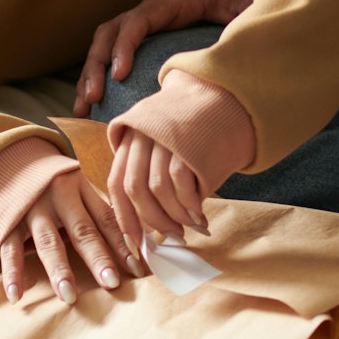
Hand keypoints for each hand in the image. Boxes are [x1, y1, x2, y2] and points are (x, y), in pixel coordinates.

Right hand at [0, 170, 135, 305]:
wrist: (9, 161)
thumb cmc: (52, 184)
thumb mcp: (76, 188)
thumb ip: (96, 212)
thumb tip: (132, 246)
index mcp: (80, 187)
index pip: (105, 218)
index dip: (122, 244)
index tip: (137, 270)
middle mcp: (59, 196)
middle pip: (82, 230)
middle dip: (97, 258)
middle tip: (112, 283)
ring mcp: (32, 209)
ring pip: (48, 242)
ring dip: (59, 269)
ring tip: (69, 296)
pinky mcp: (7, 221)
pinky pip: (10, 249)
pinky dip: (12, 273)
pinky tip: (16, 296)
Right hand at [72, 0, 279, 113]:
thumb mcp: (249, 10)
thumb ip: (239, 30)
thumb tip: (230, 62)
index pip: (140, 18)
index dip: (126, 44)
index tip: (120, 74)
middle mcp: (156, 7)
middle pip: (112, 29)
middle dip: (97, 64)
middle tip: (92, 98)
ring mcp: (150, 19)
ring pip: (108, 40)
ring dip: (92, 71)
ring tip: (83, 106)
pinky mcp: (152, 34)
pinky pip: (119, 49)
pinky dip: (103, 73)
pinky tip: (98, 102)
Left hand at [108, 129, 207, 246]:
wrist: (222, 94)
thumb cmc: (193, 130)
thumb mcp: (161, 144)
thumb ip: (151, 176)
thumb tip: (152, 227)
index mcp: (129, 138)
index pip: (117, 184)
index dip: (124, 218)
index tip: (136, 243)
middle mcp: (141, 135)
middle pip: (135, 189)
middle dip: (154, 221)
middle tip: (172, 236)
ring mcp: (163, 135)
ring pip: (158, 188)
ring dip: (175, 216)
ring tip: (191, 226)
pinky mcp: (186, 139)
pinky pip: (180, 180)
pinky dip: (189, 204)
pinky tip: (199, 213)